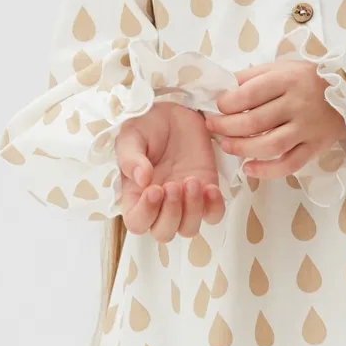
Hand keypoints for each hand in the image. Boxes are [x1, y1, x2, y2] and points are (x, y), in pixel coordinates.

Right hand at [115, 101, 223, 241]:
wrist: (175, 112)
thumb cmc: (147, 126)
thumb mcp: (131, 137)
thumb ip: (131, 158)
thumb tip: (142, 180)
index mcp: (136, 196)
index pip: (137, 223)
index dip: (145, 214)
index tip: (155, 189)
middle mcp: (161, 205)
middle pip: (164, 233)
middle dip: (170, 214)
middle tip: (173, 185)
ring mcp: (186, 201)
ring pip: (189, 228)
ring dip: (192, 210)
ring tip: (192, 181)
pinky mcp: (208, 191)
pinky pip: (214, 214)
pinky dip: (214, 207)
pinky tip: (210, 187)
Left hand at [205, 60, 345, 178]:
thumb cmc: (308, 79)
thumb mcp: (282, 67)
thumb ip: (252, 76)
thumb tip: (221, 88)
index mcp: (287, 80)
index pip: (249, 94)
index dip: (226, 104)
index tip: (216, 107)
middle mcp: (298, 105)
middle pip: (254, 121)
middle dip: (226, 127)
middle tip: (212, 128)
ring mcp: (307, 129)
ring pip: (270, 145)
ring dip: (241, 148)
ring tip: (225, 146)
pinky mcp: (315, 148)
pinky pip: (290, 164)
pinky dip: (267, 170)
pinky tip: (249, 169)